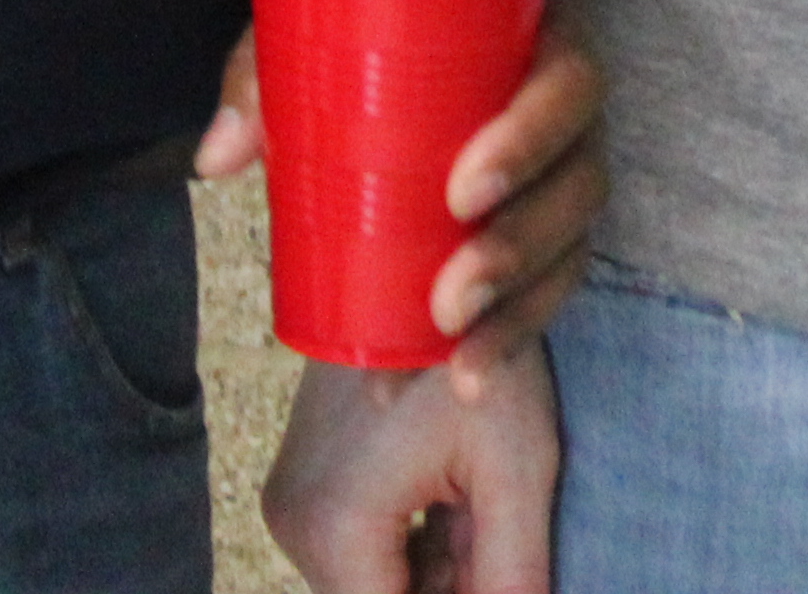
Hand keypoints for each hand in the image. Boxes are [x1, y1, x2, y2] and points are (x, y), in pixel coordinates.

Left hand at [202, 19, 612, 386]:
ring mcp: (563, 169)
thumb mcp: (321, 25)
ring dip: (519, 307)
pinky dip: (512, 334)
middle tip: (449, 297)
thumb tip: (215, 158)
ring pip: (570, 243)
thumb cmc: (373, 20)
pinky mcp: (547, 224)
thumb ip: (266, 73)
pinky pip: (551, 284)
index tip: (460, 189)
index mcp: (538, 32)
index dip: (530, 138)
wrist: (402, 31)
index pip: (569, 81)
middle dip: (518, 248)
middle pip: (578, 180)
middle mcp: (567, 107)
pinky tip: (466, 378)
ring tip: (456, 354)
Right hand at [265, 341, 560, 593]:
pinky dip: (417, 549)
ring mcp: (292, 504)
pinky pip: (363, 550)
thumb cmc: (469, 346)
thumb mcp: (515, 467)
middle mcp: (295, 526)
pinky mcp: (303, 484)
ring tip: (484, 509)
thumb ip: (514, 576)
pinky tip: (460, 506)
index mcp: (338, 529)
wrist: (408, 248)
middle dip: (453, 592)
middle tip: (501, 537)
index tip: (504, 579)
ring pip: (377, 585)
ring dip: (439, 576)